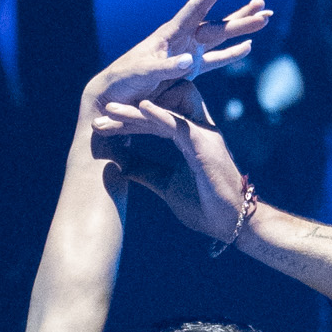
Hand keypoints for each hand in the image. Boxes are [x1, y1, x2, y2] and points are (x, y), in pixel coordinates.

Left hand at [80, 0, 272, 163]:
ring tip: (264, 17)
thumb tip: (188, 61)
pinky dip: (232, 54)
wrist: (115, 94)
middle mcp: (183, 39)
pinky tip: (248, 47)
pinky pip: (216, 60)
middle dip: (241, 12)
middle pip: (218, 23)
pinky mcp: (190, 69)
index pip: (197, 6)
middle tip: (264, 3)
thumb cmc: (124, 79)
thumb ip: (165, 67)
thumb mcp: (143, 73)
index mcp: (171, 33)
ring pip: (222, 37)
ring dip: (242, 28)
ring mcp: (188, 52)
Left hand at [93, 77, 251, 241]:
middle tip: (99, 116)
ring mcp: (202, 133)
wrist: (232, 223)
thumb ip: (147, 171)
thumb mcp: (166, 186)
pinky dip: (161, 114)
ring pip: (164, 112)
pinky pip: (180, 123)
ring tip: (110, 111)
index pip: (153, 121)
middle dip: (127, 112)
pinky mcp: (205, 142)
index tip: (102, 126)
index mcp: (187, 137)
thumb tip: (121, 165)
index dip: (128, 121)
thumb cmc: (205, 207)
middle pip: (157, 110)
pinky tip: (142, 108)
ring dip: (136, 111)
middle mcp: (195, 129)